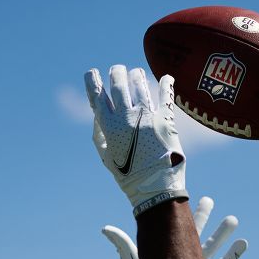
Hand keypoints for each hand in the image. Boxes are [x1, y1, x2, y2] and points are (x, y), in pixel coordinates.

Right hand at [85, 65, 187, 216]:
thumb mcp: (105, 156)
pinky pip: (165, 94)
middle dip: (116, 72)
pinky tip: (166, 77)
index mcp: (109, 126)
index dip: (92, 81)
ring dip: (136, 75)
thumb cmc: (128, 175)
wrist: (154, 187)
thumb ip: (98, 134)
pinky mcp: (165, 119)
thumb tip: (97, 114)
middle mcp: (126, 117)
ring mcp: (146, 116)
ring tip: (136, 74)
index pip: (97, 95)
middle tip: (118, 70)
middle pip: (118, 83)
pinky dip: (166, 83)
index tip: (92, 72)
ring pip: (139, 83)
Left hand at [101, 196, 247, 258]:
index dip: (183, 211)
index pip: (178, 225)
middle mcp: (183, 257)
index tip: (188, 196)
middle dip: (204, 216)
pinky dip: (233, 255)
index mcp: (169, 249)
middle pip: (195, 231)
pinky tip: (244, 244)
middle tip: (210, 199)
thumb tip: (105, 228)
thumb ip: (121, 243)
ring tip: (233, 219)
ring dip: (222, 234)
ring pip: (211, 247)